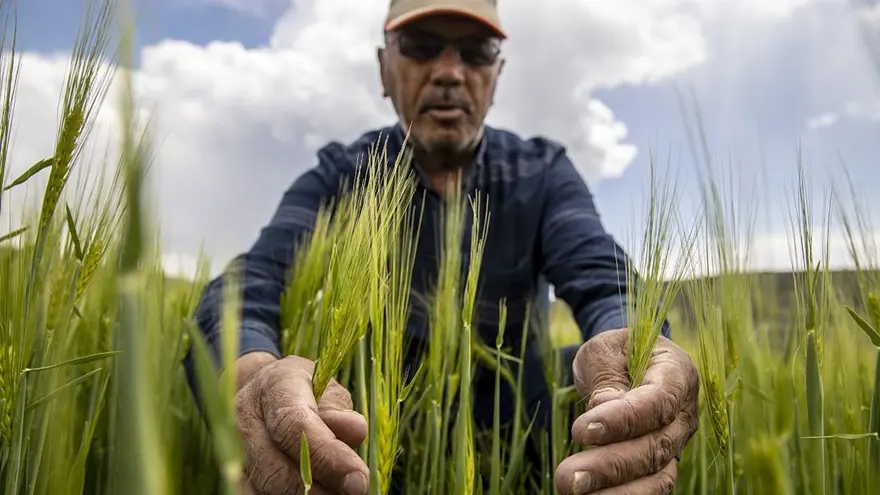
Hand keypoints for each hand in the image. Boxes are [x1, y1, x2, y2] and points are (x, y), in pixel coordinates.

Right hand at [234, 353, 368, 494]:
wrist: (260, 394)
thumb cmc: (304, 391)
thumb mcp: (326, 389)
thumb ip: (338, 411)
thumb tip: (356, 430)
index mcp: (273, 387)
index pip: (294, 426)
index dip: (326, 455)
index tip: (358, 477)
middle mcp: (244, 420)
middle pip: (277, 469)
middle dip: (319, 490)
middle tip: (354, 491)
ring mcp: (232, 452)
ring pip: (266, 491)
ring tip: (335, 493)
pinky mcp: (233, 478)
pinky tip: (312, 493)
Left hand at [554, 329, 698, 493]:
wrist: (626, 364)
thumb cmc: (616, 353)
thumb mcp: (605, 350)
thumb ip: (607, 376)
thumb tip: (603, 407)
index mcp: (677, 373)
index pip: (657, 402)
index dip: (623, 420)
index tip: (581, 430)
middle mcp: (683, 414)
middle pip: (654, 447)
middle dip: (609, 465)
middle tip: (567, 477)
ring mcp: (675, 443)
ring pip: (654, 476)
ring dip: (614, 491)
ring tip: (573, 491)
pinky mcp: (660, 465)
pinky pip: (647, 489)